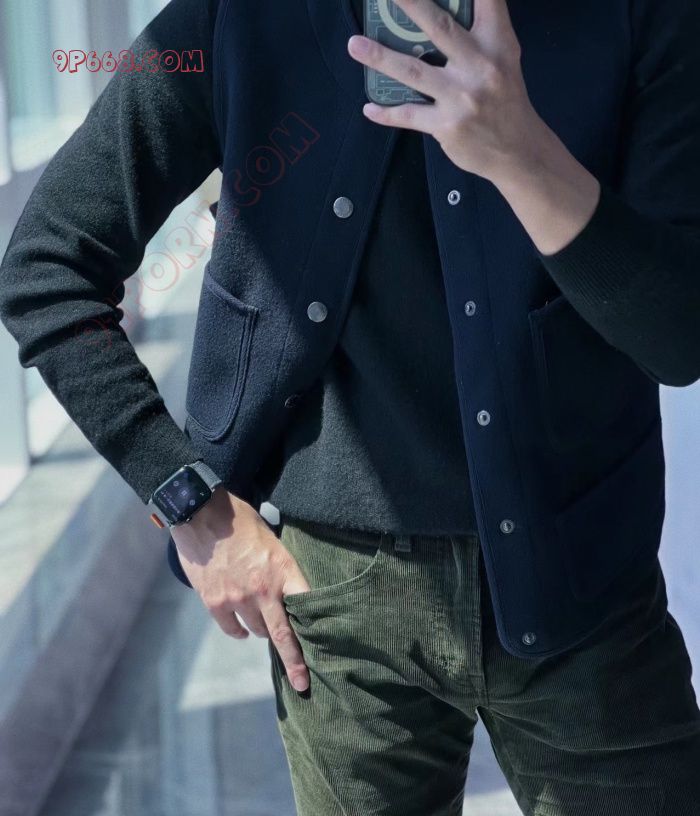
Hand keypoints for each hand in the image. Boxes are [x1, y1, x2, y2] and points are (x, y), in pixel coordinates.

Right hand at [171, 487, 312, 691]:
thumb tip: (287, 592)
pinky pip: (232, 629)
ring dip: (262, 630)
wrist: (200, 512)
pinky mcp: (215, 602)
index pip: (306, 609)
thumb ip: (280, 568)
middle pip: (283, 635)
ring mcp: (238, 598)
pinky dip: (238, 631)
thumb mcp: (272, 540)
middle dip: (294, 662)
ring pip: (257, 631)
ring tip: (262, 621)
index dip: (314, 636)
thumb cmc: (240, 521)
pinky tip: (241, 627)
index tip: (322, 657)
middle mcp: (263, 589)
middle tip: (301, 682)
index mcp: (284, 570)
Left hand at [347, 0, 547, 184]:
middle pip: (439, 27)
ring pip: (413, 71)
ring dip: (380, 57)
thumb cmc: (505, 100)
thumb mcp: (504, 58)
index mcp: (497, 43)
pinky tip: (369, 107)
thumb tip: (439, 15)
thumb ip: (479, 32)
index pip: (485, 0)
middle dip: (410, 4)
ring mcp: (461, 97)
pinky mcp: (446, 125)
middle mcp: (480, 66)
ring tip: (355, 44)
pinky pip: (409, 115)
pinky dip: (386, 112)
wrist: (517, 151)